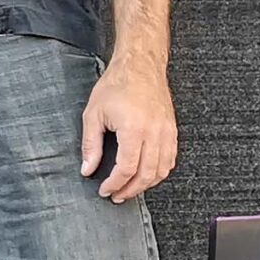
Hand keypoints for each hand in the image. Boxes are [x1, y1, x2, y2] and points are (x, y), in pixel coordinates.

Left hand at [81, 59, 176, 203]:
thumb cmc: (117, 84)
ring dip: (145, 184)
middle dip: (130, 190)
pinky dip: (159, 172)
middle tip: (116, 195)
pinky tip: (146, 175)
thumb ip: (90, 145)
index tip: (105, 190)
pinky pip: (170, 159)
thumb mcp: (94, 114)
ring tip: (129, 188)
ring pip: (161, 170)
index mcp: (133, 128)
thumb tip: (88, 169)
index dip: (114, 184)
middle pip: (146, 174)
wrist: (140, 65)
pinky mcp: (172, 129)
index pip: (126, 169)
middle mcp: (154, 132)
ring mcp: (166, 131)